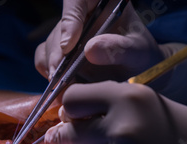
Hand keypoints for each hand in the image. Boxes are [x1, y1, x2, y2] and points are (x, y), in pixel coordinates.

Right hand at [34, 0, 163, 82]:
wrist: (139, 76)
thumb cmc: (143, 58)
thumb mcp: (138, 53)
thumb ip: (119, 49)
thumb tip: (90, 50)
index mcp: (102, 3)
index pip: (76, 0)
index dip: (69, 20)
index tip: (68, 46)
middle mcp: (82, 16)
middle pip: (59, 29)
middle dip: (57, 55)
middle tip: (59, 78)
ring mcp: (68, 35)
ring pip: (49, 46)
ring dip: (52, 69)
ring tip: (61, 90)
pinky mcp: (58, 53)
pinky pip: (43, 60)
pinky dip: (49, 76)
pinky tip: (60, 90)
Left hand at [45, 81, 186, 143]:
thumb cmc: (182, 131)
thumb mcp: (147, 103)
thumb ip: (109, 107)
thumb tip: (65, 116)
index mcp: (129, 97)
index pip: (73, 100)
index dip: (70, 109)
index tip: (72, 116)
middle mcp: (122, 127)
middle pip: (69, 133)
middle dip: (65, 138)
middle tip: (65, 141)